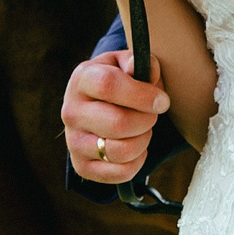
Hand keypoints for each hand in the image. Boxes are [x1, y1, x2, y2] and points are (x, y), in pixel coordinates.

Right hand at [61, 49, 167, 182]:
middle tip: (153, 115)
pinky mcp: (82, 166)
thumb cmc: (120, 80)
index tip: (162, 100)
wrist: (97, 105)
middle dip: (147, 120)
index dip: (142, 95)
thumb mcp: (128, 64)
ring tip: (143, 129)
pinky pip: (120, 173)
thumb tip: (137, 65)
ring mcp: (73, 142)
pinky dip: (138, 161)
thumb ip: (139, 61)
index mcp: (82, 79)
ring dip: (143, 140)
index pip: (108, 86)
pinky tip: (136, 146)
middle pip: (118, 123)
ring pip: (120, 151)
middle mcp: (71, 111)